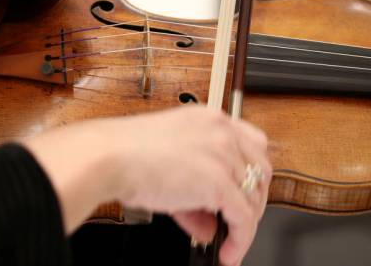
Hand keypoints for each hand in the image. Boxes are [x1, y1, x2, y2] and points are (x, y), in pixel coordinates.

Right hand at [22, 105, 270, 265]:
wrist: (109, 156)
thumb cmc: (125, 153)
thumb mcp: (168, 166)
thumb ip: (194, 195)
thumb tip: (209, 227)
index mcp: (208, 119)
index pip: (251, 142)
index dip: (250, 172)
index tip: (245, 191)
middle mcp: (221, 132)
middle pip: (261, 169)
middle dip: (254, 198)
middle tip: (237, 219)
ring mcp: (223, 155)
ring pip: (255, 197)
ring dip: (245, 223)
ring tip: (228, 240)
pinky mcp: (219, 182)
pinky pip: (244, 219)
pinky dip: (240, 240)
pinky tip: (228, 252)